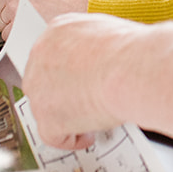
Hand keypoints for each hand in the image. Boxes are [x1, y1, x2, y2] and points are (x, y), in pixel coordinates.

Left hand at [0, 0, 91, 37]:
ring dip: (13, 27)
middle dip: (9, 15)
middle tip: (27, 17)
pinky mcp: (16, 22)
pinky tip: (31, 32)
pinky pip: (7, 34)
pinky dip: (17, 38)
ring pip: (1, 22)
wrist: (82, 9)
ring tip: (32, 24)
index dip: (6, 1)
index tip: (17, 6)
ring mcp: (13, 4)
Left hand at [22, 12, 140, 150]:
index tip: (81, 80)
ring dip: (68, 117)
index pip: (53, 54)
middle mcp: (40, 56)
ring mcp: (40, 89)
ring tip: (92, 120)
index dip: (68, 71)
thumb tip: (103, 61)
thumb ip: (95, 47)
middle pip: (44, 81)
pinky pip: (54, 136)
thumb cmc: (132, 50)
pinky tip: (89, 136)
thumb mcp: (110, 33)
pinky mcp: (48, 118)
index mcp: (57, 31)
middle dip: (64, 94)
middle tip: (86, 102)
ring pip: (46, 108)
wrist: (132, 68)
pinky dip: (72, 139)